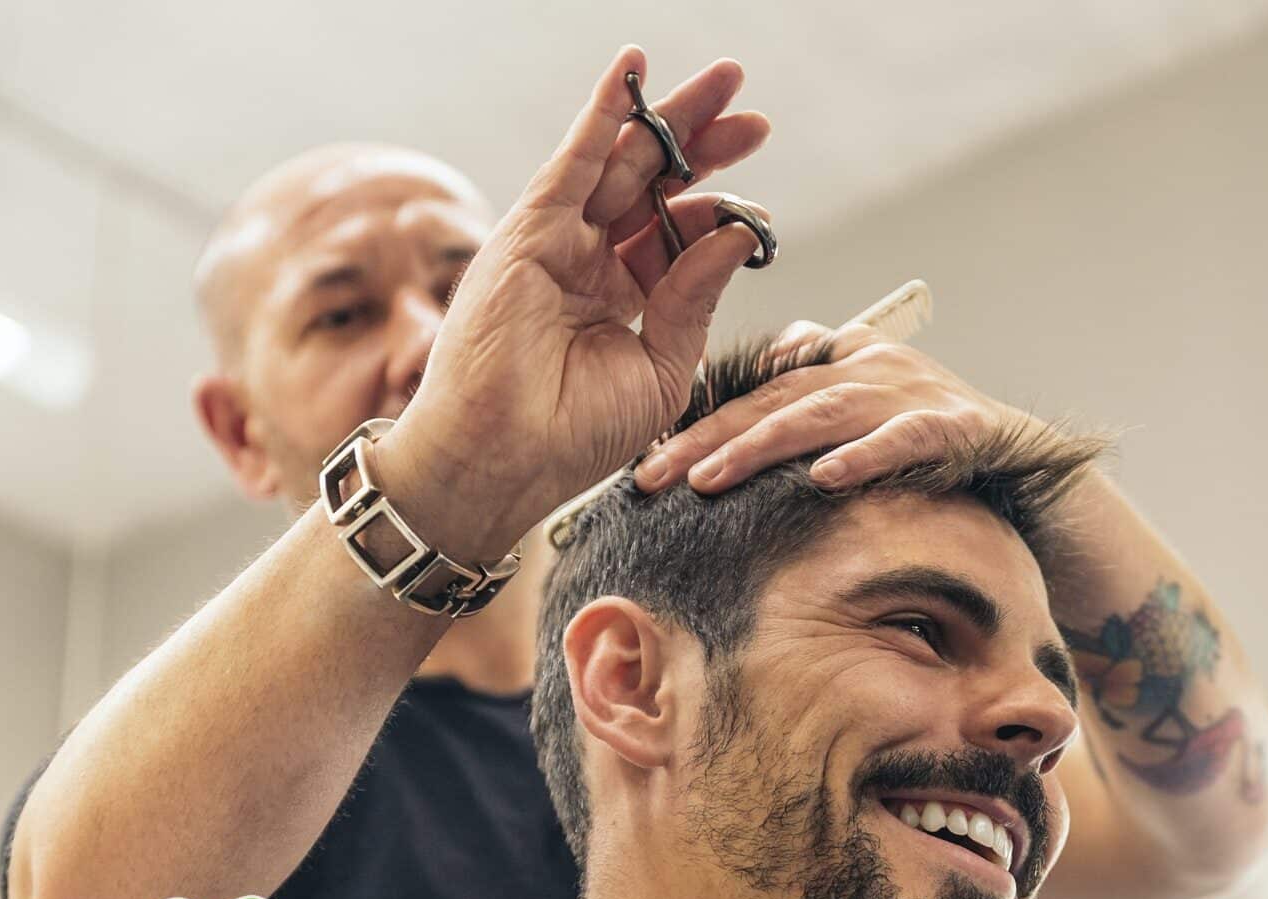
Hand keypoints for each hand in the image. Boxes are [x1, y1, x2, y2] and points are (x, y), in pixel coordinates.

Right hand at [379, 46, 771, 559]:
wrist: (506, 459)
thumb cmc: (574, 434)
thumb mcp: (662, 366)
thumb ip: (695, 297)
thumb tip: (737, 233)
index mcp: (625, 299)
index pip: (678, 237)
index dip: (720, 213)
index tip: (761, 215)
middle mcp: (592, 263)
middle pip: (657, 186)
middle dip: (706, 146)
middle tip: (754, 113)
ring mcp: (559, 243)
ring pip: (624, 162)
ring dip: (669, 116)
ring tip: (724, 79)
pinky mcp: (530, 231)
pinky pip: (574, 160)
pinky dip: (603, 113)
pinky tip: (633, 71)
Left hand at [631, 322, 1027, 494]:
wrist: (1029, 461)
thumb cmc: (936, 443)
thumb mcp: (870, 409)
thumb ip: (820, 384)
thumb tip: (775, 352)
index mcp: (845, 359)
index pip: (757, 386)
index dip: (700, 417)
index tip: (646, 455)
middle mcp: (872, 366)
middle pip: (774, 399)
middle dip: (707, 437)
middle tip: (651, 476)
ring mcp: (915, 393)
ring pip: (822, 414)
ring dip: (760, 446)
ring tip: (709, 478)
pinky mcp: (958, 427)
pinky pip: (903, 440)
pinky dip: (864, 457)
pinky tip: (824, 478)